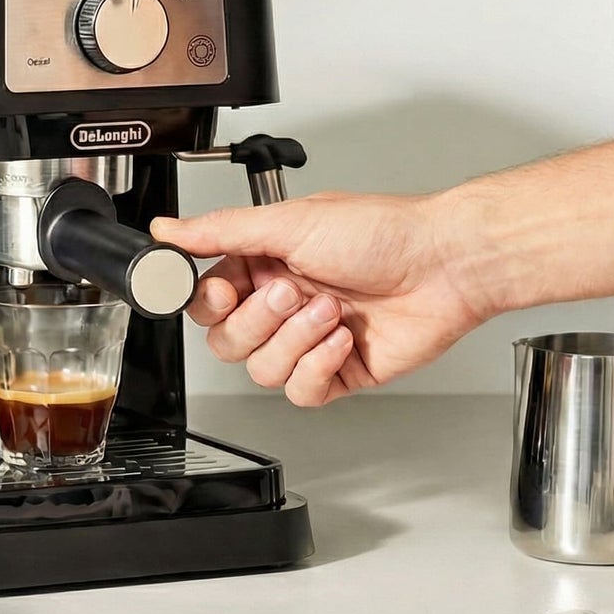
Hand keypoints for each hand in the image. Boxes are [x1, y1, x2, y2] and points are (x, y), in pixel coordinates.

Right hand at [151, 192, 487, 406]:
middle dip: (261, 321)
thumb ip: (219, 230)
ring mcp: (308, 340)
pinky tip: (343, 339)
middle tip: (294, 291)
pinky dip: (318, 366)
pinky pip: (300, 391)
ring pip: (262, 370)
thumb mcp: (289, 222)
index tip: (227, 290)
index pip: (206, 300)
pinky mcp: (337, 371)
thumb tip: (166, 228)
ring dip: (296, 340)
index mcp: (263, 263)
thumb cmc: (384, 232)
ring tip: (331, 310)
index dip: (211, 303)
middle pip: (227, 341)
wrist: (446, 265)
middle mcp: (282, 303)